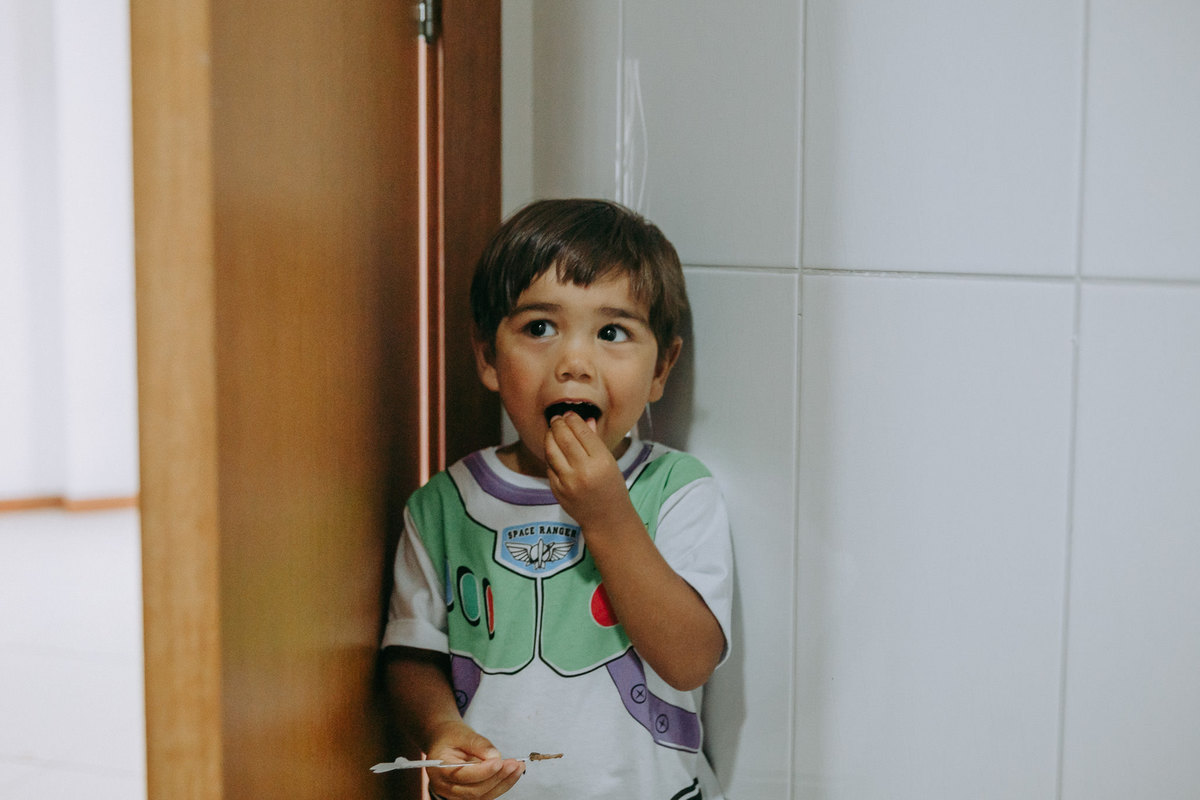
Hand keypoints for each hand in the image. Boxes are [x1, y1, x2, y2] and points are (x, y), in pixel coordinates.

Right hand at [424, 721, 523, 798]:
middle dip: (496, 777)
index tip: (498, 761)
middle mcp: (445, 786)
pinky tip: (513, 774)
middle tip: (514, 764)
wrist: (444, 742)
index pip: (461, 775)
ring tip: (518, 767)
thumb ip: (478, 744)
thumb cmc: (451, 737)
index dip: (482, 771)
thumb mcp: (462, 733)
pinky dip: (502, 785)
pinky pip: (486, 795)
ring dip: (503, 783)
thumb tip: (495, 756)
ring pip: (482, 796)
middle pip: (474, 790)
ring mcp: (456, 794)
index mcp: (439, 767)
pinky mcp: (467, 795)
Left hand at [543, 412, 633, 526]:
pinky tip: (553, 449)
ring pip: (551, 450)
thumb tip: (584, 419)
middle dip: (558, 424)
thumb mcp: (610, 462)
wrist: (606, 518)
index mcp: (601, 461)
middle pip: (564, 438)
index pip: (582, 432)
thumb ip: (595, 440)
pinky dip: (550, 454)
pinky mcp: (557, 490)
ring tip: (552, 430)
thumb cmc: (611, 487)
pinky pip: (549, 466)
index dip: (573, 419)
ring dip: (549, 436)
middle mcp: (584, 471)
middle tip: (557, 418)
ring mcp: (568, 482)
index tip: (569, 413)